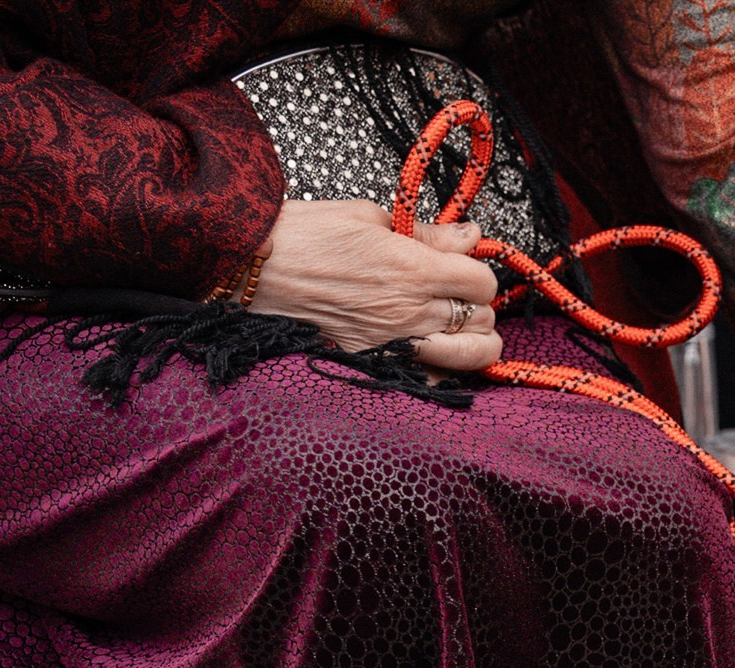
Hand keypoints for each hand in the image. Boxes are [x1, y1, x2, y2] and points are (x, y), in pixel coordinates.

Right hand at [247, 200, 504, 370]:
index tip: (464, 270)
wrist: (250, 267)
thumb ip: (427, 233)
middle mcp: (409, 311)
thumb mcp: (369, 218)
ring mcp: (393, 343)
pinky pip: (431, 381)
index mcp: (412, 269)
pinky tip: (430, 354)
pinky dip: (441, 371)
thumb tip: (470, 235)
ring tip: (456, 330)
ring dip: (473, 343)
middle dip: (479, 308)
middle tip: (459, 298)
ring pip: (470, 358)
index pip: (483, 282)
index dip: (479, 274)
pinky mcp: (372, 365)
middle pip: (484, 322)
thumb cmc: (304, 235)